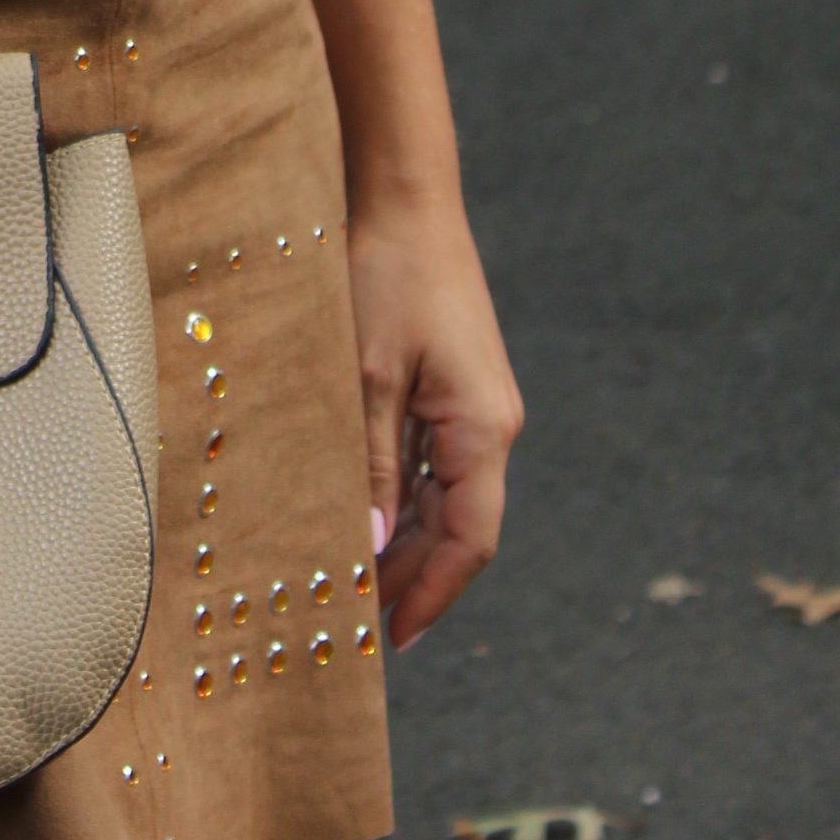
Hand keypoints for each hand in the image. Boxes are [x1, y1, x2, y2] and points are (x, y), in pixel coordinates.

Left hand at [347, 203, 522, 649]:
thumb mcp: (366, 376)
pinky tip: (356, 512)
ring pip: (441, 496)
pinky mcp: (449, 385)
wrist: (404, 198)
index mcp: (483, 429)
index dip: (433, 595)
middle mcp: (489, 425)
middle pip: (458, 527)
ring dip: (401, 538)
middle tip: (356, 621)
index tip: (394, 640)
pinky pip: (428, 460)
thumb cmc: (384, 276)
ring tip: (349, 579)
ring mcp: (472, 405)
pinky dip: (397, 493)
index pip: (470, 542)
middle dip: (412, 576)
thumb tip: (366, 546)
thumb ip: (369, 463)